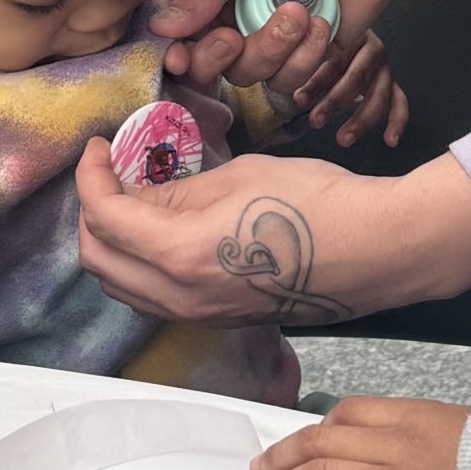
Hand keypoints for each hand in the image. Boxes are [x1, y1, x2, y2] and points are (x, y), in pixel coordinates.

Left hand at [75, 148, 470, 325]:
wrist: (379, 249)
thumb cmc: (320, 202)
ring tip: (133, 202)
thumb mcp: (241, 175)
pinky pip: (157, 299)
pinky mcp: (222, 321)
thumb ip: (180, 188)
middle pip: (99, 261)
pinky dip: (143, 266)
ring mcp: (201, 316)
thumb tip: (142, 188)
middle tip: (109, 175)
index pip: (103, 217)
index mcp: (179, 253)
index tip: (99, 148)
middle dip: (91, 214)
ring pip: (124, 288)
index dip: (91, 176)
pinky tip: (165, 234)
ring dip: (113, 245)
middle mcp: (181, 296)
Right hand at [152, 0, 463, 101]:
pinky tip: (323, 23)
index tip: (178, 55)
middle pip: (204, 59)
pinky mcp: (311, 48)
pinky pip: (291, 78)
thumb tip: (161, 29)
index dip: (168, 46)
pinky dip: (305, 59)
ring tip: (300, 15)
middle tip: (233, 39)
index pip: (169, 21)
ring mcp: (272, 29)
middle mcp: (233, 5)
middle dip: (216, 58)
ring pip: (248, 73)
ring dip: (271, 53)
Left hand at [235, 20, 409, 151]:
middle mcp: (370, 49)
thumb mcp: (308, 46)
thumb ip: (299, 56)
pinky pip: (398, 101)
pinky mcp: (389, 83)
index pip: (335, 58)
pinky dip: (396, 120)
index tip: (298, 98)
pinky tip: (389, 139)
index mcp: (349, 34)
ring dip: (362, 118)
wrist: (339, 33)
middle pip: (358, 76)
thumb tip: (278, 74)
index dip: (317, 80)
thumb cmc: (319, 43)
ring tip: (343, 138)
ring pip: (380, 93)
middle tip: (316, 120)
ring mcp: (383, 67)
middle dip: (336, 101)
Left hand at [251, 395, 470, 469]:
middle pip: (322, 445)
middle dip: (283, 457)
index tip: (297, 442)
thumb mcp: (453, 421)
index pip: (345, 414)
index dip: (312, 428)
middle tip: (262, 468)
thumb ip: (410, 427)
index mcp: (411, 415)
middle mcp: (398, 446)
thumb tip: (366, 437)